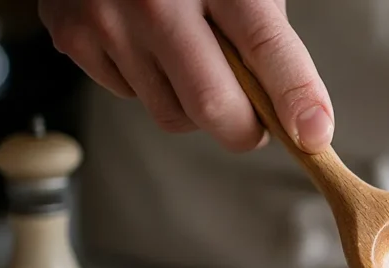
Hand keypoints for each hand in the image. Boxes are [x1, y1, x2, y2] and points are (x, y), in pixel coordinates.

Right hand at [39, 0, 333, 152]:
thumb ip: (265, 35)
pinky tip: (150, 47)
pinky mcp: (74, 37)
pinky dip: (151, 86)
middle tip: (258, 120)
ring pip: (173, 115)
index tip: (314, 134)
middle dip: (245, 129)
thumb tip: (297, 110)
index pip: (265, 45)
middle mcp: (159, 1)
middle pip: (214, 106)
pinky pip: (132, 98)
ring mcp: (110, 20)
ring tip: (192, 59)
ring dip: (195, 108)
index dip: (295, 96)